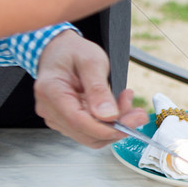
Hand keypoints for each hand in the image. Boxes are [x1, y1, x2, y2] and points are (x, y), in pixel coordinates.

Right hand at [34, 31, 147, 147]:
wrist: (60, 50)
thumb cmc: (72, 51)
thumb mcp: (91, 61)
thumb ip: (98, 89)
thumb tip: (108, 115)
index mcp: (51, 91)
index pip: (78, 121)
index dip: (107, 128)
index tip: (132, 122)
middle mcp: (49, 109)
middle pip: (86, 132)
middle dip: (116, 127)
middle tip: (137, 112)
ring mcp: (56, 118)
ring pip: (91, 136)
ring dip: (114, 125)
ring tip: (127, 102)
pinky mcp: (66, 122)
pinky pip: (90, 131)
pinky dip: (108, 123)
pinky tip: (117, 107)